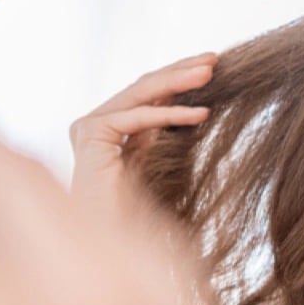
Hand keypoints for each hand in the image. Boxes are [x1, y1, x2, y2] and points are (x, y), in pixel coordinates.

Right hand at [68, 53, 216, 222]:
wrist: (111, 245)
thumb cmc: (137, 217)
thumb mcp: (159, 162)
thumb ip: (164, 133)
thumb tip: (194, 103)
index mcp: (108, 131)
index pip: (146, 94)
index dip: (177, 78)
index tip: (211, 68)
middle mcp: (93, 125)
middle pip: (143, 87)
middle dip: (180, 71)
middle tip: (214, 59)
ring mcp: (88, 127)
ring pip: (141, 94)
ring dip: (179, 81)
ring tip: (212, 73)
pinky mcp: (91, 134)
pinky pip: (139, 117)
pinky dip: (172, 114)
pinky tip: (202, 114)